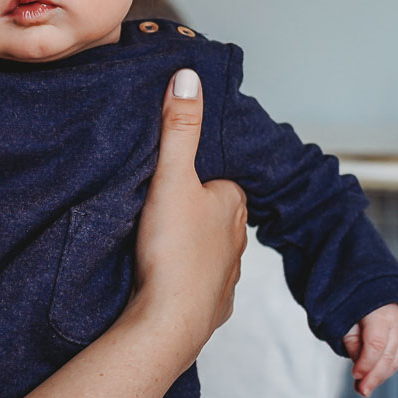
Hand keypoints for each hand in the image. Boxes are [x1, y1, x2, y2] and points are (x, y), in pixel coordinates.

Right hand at [133, 69, 247, 351]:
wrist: (169, 321)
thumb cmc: (172, 250)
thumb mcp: (170, 178)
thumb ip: (178, 128)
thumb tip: (189, 76)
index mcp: (233, 204)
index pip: (220, 178)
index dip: (197, 174)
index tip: (172, 175)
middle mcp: (238, 238)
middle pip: (215, 212)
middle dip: (194, 209)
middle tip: (160, 207)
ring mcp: (226, 274)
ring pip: (210, 248)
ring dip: (190, 244)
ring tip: (159, 241)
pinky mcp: (212, 304)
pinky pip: (201, 283)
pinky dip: (187, 278)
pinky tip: (166, 277)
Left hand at [343, 303, 397, 396]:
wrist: (371, 284)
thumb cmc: (353, 300)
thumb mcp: (344, 315)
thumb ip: (351, 339)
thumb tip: (358, 363)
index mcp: (380, 314)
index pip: (376, 344)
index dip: (366, 362)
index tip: (355, 374)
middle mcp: (396, 322)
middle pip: (388, 355)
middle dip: (374, 376)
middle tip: (361, 391)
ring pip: (395, 359)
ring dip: (380, 376)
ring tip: (364, 389)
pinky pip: (397, 357)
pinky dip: (386, 369)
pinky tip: (373, 378)